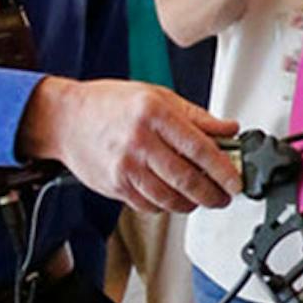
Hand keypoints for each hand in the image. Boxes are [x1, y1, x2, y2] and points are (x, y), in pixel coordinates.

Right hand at [18, 77, 242, 212]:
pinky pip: (150, 205)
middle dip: (213, 193)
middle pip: (187, 178)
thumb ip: (196, 116)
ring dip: (192, 204)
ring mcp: (126, 166)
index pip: (199, 147)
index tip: (236, 181)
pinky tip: (174, 197)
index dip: (223, 168)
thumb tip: (228, 130)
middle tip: (225, 196)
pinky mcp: (116, 186)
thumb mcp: (158, 96)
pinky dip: (167, 206)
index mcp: (155, 113)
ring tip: (202, 198)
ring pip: (170, 198)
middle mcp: (140, 141)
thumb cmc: (111, 104)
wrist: (66, 119)